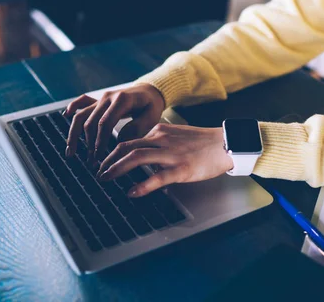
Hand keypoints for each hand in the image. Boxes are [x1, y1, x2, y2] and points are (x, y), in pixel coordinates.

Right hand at [63, 84, 165, 162]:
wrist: (150, 91)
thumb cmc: (151, 105)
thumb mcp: (152, 117)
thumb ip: (137, 128)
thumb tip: (119, 143)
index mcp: (122, 100)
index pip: (105, 122)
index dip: (100, 141)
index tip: (99, 157)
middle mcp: (108, 97)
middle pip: (91, 122)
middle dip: (89, 144)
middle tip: (91, 162)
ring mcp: (101, 98)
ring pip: (82, 115)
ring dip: (74, 134)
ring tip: (71, 152)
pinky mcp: (98, 100)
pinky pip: (82, 102)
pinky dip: (73, 107)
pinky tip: (65, 115)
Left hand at [97, 124, 233, 196]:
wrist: (226, 144)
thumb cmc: (202, 142)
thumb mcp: (176, 135)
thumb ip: (158, 142)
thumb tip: (144, 156)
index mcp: (159, 132)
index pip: (128, 140)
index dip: (111, 152)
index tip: (102, 162)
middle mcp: (161, 140)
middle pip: (126, 147)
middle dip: (107, 160)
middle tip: (97, 172)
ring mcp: (171, 154)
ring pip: (136, 158)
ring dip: (116, 169)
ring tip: (105, 179)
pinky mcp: (181, 169)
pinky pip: (157, 177)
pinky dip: (141, 185)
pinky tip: (131, 192)